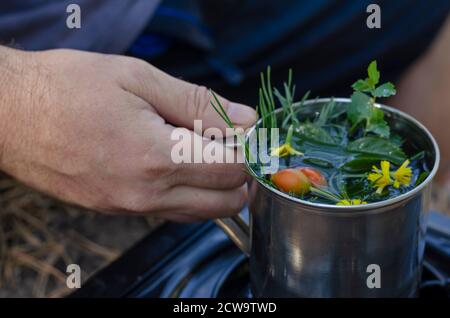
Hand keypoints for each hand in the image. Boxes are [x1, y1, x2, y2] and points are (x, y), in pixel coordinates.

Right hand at [0, 47, 255, 221]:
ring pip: (202, 212)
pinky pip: (172, 212)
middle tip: (231, 140)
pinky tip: (180, 162)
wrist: (10, 114)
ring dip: (218, 186)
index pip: (233, 168)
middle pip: (226, 200)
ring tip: (207, 148)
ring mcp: (131, 208)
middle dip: (241, 172)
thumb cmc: (68, 87)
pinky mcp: (119, 210)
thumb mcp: (139, 80)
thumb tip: (247, 120)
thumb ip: (199, 103)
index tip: (249, 130)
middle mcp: (146, 194)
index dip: (250, 148)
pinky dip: (191, 193)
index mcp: (156, 157)